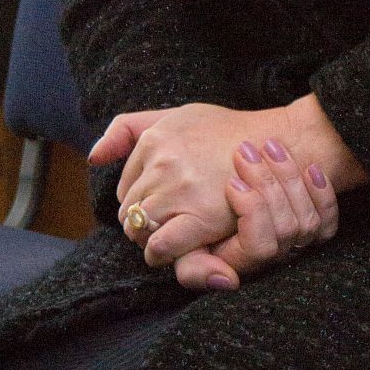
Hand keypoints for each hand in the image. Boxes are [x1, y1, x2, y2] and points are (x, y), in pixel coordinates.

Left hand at [90, 102, 288, 259]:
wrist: (275, 147)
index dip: (140, 197)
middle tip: (167, 221)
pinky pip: (160, 247)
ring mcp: (180, 190)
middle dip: (142, 219)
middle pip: (129, 209)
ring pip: (140, 229)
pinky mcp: (199, 217)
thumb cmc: (226, 132)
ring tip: (172, 232)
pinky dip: (159, 253)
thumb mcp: (177, 116)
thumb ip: (130, 129)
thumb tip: (93, 158)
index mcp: (156, 137)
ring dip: (150, 237)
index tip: (159, 201)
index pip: (123, 184)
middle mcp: (163, 161)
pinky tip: (171, 248)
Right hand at [169, 138, 339, 290]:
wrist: (229, 187)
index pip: (260, 247)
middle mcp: (274, 257)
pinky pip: (328, 220)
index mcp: (242, 261)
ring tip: (269, 146)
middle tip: (245, 151)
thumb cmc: (198, 221)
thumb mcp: (185, 247)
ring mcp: (298, 244)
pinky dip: (323, 193)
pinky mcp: (318, 228)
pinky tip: (311, 168)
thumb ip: (193, 270)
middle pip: (287, 227)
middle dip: (268, 184)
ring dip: (290, 177)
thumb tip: (228, 281)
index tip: (232, 181)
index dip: (251, 211)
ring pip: (307, 220)